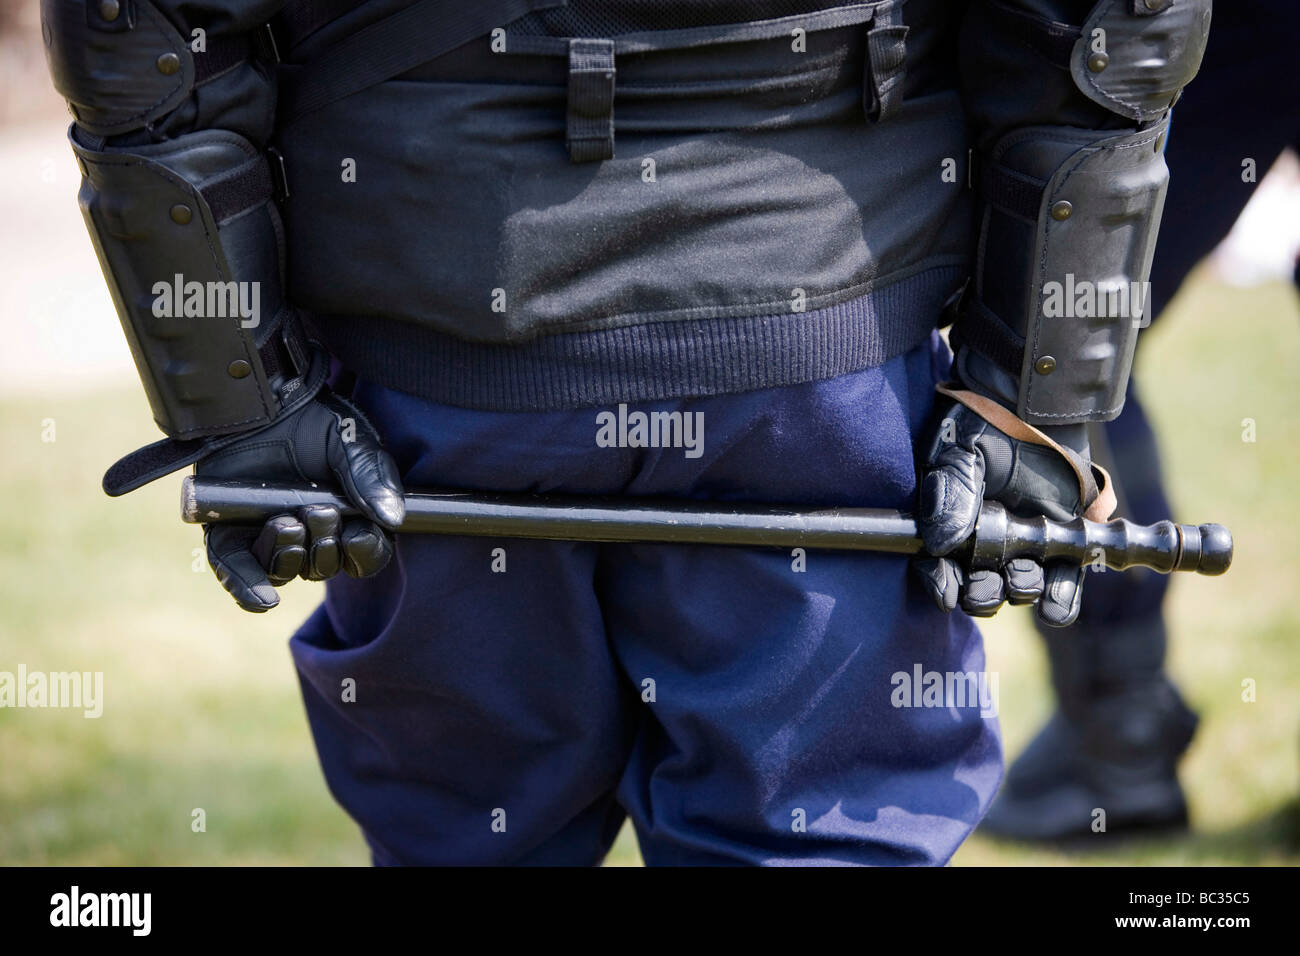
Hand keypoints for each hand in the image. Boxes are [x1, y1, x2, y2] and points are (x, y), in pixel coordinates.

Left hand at [195, 387, 404, 611]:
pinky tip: (263, 600)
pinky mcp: (229, 531)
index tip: (358, 534)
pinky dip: (248, 588)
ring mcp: (267, 535)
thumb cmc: (313, 419)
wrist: (259, 398)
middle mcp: (309, 534)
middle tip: (319, 511)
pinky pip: (236, 569)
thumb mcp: (353, 441)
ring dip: (290, 557)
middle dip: (324, 547)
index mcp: (348, 517)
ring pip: (283, 570)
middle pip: (323, 568)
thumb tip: (394, 518)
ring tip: (288, 524)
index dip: (364, 552)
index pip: (364, 555)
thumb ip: (373, 477)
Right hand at [913, 392, 1095, 626]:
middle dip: (984, 593)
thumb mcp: (959, 453)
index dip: (941, 584)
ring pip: (1019, 590)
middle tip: (989, 580)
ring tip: (1023, 575)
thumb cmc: (984, 424)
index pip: (939, 570)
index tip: (947, 590)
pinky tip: (1054, 606)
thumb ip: (950, 494)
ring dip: (1020, 590)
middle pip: (981, 590)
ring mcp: (1025, 546)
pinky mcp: (1063, 542)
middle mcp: (985, 545)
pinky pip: (1063, 585)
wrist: (1033, 400)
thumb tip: (939, 543)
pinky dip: (1059, 600)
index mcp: (952, 528)